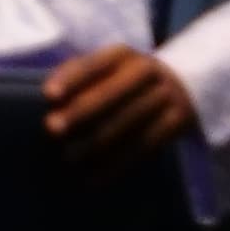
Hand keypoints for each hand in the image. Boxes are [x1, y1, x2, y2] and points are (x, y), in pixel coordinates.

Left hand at [43, 44, 196, 177]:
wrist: (181, 85)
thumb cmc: (122, 78)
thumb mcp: (104, 68)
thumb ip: (75, 77)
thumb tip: (51, 99)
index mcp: (122, 54)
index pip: (94, 64)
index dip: (71, 78)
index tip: (48, 94)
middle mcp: (147, 70)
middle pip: (112, 93)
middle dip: (80, 111)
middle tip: (51, 128)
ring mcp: (166, 95)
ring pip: (128, 122)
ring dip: (96, 142)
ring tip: (68, 157)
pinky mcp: (178, 121)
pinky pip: (146, 145)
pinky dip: (119, 162)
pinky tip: (95, 176)